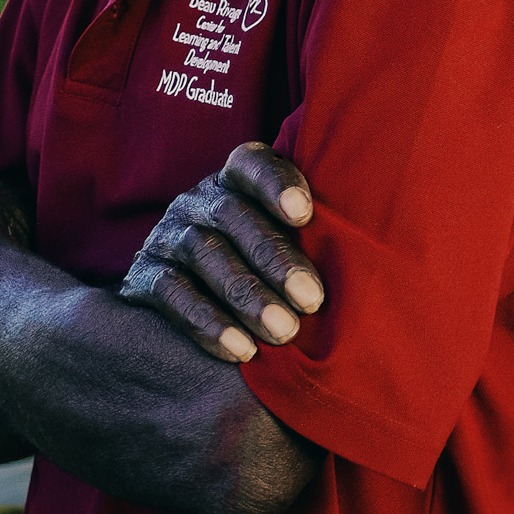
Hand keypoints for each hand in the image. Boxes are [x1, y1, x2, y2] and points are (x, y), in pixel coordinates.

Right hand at [120, 143, 323, 362]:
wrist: (181, 308)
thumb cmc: (264, 273)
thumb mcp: (286, 247)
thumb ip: (315, 240)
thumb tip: (372, 259)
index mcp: (236, 182)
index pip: (252, 164)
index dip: (276, 183)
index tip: (304, 214)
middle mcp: (198, 201)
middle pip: (233, 215)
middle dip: (275, 258)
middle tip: (311, 301)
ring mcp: (166, 236)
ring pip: (203, 253)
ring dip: (247, 295)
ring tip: (284, 332)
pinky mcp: (141, 277)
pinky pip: (171, 294)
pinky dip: (207, 322)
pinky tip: (241, 350)